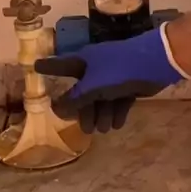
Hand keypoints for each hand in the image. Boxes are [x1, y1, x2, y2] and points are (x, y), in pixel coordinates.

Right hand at [34, 23, 187, 133]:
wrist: (155, 62)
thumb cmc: (120, 70)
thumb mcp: (94, 86)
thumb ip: (74, 99)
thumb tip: (56, 109)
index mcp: (84, 62)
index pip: (60, 65)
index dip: (47, 67)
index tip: (35, 65)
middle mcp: (96, 69)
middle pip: (83, 92)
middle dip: (85, 111)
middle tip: (87, 129)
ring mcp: (113, 77)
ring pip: (101, 100)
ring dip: (103, 115)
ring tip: (106, 128)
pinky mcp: (129, 85)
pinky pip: (118, 102)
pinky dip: (117, 113)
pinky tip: (118, 125)